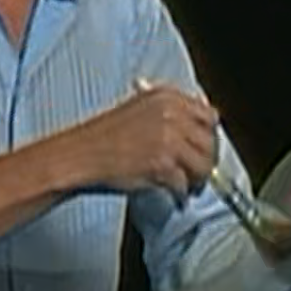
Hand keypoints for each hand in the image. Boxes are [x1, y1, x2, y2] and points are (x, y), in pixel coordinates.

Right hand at [69, 79, 217, 199]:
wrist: (80, 155)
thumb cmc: (103, 137)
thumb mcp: (140, 109)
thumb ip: (170, 113)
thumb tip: (198, 128)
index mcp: (167, 97)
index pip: (209, 115)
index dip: (208, 135)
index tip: (204, 148)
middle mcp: (171, 114)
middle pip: (211, 141)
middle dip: (207, 161)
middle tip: (199, 173)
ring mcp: (168, 139)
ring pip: (204, 165)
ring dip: (198, 179)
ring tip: (188, 185)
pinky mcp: (162, 164)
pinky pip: (184, 183)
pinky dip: (180, 192)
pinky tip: (173, 193)